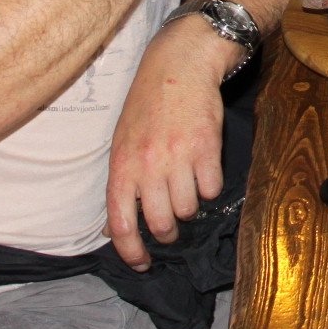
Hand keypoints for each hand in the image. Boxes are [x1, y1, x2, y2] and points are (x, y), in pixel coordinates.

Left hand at [106, 16, 235, 268]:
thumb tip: (116, 227)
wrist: (179, 65)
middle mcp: (148, 166)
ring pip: (187, 209)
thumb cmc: (147, 105)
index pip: (121, 224)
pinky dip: (209, 186)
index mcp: (122, 166)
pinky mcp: (207, 148)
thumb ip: (122, 183)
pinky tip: (204, 171)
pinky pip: (211, 188)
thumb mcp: (122, 142)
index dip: (131, 251)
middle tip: (171, 225)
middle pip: (159, 223)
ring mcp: (179, 157)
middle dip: (167, 231)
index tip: (141, 263)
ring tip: (188, 189)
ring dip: (189, 206)